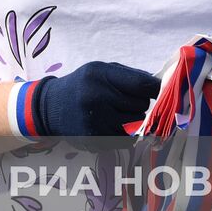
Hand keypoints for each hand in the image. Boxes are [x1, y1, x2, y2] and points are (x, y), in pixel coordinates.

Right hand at [29, 61, 160, 138]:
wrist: (50, 107)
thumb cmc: (82, 85)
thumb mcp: (100, 70)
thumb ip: (129, 76)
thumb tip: (161, 85)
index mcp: (100, 75)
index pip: (142, 84)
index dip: (155, 89)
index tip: (159, 91)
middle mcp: (97, 97)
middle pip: (142, 106)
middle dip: (139, 104)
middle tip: (124, 101)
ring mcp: (96, 121)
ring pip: (137, 124)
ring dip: (133, 120)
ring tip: (115, 112)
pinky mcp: (95, 139)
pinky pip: (127, 140)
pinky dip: (125, 134)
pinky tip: (110, 125)